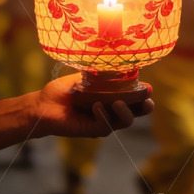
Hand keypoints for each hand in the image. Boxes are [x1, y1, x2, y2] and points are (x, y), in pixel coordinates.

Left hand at [27, 74, 153, 138]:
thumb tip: (120, 62)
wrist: (44, 104)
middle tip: (147, 101)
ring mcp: (103, 122)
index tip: (148, 88)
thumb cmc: (65, 91)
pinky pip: (104, 126)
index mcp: (113, 97)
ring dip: (126, 112)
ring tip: (119, 102)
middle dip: (145, 107)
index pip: (134, 98)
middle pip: (136, 113)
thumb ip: (103, 74)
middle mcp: (111, 111)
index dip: (144, 94)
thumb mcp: (87, 78)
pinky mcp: (92, 130)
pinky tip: (96, 105)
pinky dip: (103, 116)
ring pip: (124, 121)